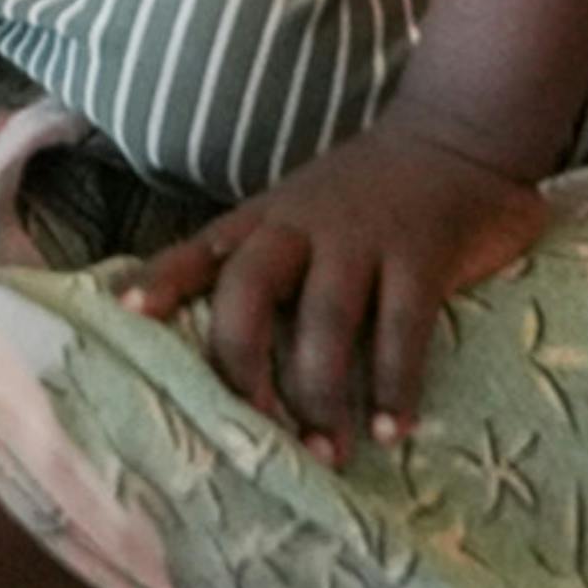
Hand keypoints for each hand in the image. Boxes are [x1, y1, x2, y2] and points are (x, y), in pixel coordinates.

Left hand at [126, 122, 552, 450]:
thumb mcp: (301, 212)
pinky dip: (395, 385)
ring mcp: (362, 238)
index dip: (161, 281)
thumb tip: (225, 355)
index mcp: (265, 220)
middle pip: (250, 289)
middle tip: (252, 428)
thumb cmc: (368, 194)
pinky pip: (403, 328)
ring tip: (325, 452)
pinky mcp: (422, 255)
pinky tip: (391, 429)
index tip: (126, 317)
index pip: (199, 250)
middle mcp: (303, 226)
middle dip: (242, 362)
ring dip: (320, 393)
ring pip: (324, 317)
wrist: (461, 136)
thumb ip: (266, 263)